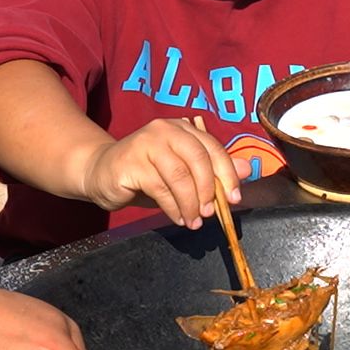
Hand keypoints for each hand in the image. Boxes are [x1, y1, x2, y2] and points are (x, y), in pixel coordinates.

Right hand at [79, 118, 244, 228]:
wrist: (101, 172)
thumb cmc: (147, 173)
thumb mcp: (184, 172)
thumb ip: (213, 170)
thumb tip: (248, 169)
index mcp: (183, 128)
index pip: (213, 148)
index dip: (228, 174)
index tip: (234, 198)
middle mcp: (166, 130)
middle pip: (199, 159)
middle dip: (209, 190)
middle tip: (211, 213)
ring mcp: (146, 143)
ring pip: (180, 176)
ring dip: (191, 203)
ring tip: (193, 221)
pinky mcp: (131, 162)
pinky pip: (160, 188)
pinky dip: (173, 208)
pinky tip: (177, 217)